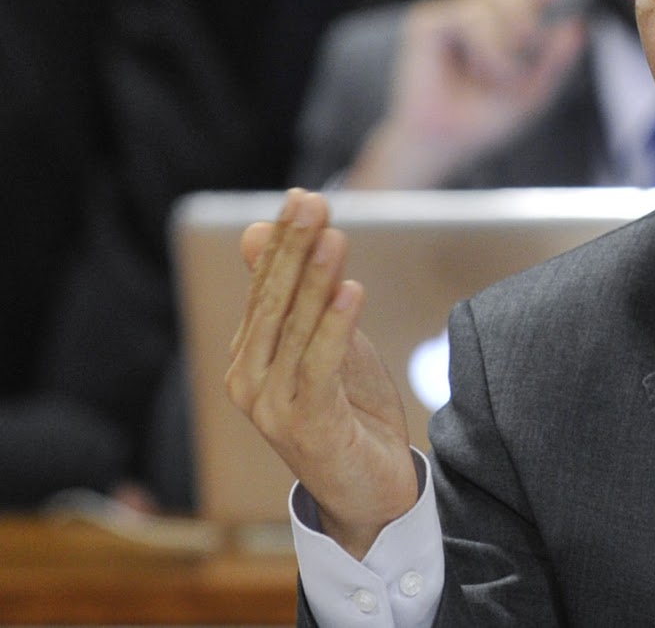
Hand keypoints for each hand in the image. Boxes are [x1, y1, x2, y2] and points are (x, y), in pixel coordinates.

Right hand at [225, 189, 417, 556]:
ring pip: (295, 329)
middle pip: (274, 301)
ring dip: (316, 279)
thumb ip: (302, 294)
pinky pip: (320, 367)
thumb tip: (260, 231)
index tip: (305, 197)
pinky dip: (336, 327)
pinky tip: (352, 291)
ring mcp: (272, 406)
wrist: (370, 491)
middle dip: (295, 249)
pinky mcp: (306, 427)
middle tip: (312, 202)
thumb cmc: (349, 412)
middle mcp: (250, 379)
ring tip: (334, 236)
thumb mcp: (327, 344)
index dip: (284, 241)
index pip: (266, 287)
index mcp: (251, 356)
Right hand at [346, 0, 587, 187]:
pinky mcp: (429, 22)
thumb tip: (577, 24)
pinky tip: (479, 71)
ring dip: (506, 46)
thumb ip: (556, 60)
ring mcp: (448, 15)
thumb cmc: (483, 119)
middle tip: (527, 45)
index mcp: (494, 24)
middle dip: (527, 14)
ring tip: (496, 77)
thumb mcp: (532, 91)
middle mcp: (470, 14)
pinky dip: (488, 48)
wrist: (445, 144)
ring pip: (493, 2)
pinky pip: (471, 17)